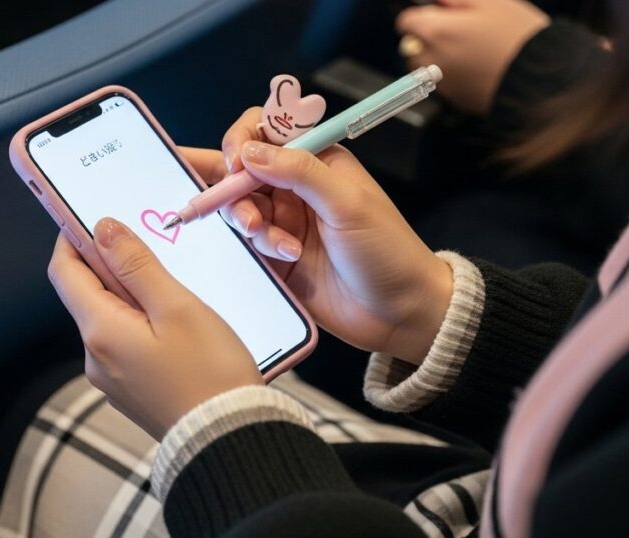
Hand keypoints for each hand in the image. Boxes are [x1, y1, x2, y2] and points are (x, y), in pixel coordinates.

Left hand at [48, 218, 260, 439]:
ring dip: (132, 294)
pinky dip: (142, 322)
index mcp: (99, 330)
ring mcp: (112, 377)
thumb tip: (102, 228)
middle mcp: (95, 356)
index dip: (73, 237)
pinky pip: (126, 342)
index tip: (95, 216)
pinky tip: (176, 321)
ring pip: (109, 318)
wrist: (230, 440)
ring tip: (173, 285)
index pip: (64, 270)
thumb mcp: (176, 306)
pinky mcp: (131, 389)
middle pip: (87, 293)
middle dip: (112, 265)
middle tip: (151, 245)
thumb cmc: (210, 373)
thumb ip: (136, 265)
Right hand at [218, 108, 452, 363]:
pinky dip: (259, 246)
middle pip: (241, 170)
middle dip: (230, 186)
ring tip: (266, 236)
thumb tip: (250, 151)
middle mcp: (294, 187)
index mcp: (316, 162)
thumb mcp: (347, 203)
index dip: (242, 141)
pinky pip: (246, 243)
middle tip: (241, 209)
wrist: (398, 312)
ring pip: (239, 207)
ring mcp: (282, 222)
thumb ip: (299, 172)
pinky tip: (288, 256)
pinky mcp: (274, 256)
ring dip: (245, 219)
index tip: (235, 162)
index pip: (265, 133)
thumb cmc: (387, 250)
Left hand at [397, 0, 548, 114]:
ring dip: (436, 60)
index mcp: (436, 31)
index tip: (435, 15)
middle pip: (411, 48)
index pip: (405, 22)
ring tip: (468, 52)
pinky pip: (442, 85)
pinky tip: (476, 69)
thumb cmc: (517, 34)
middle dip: (426, 40)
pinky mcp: (453, 100)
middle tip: (455, 34)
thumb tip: (436, 3)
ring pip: (424, 69)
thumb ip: (454, 0)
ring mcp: (440, 83)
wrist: (540, 75)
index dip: (420, 16)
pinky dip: (451, 77)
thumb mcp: (490, 1)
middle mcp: (430, 60)